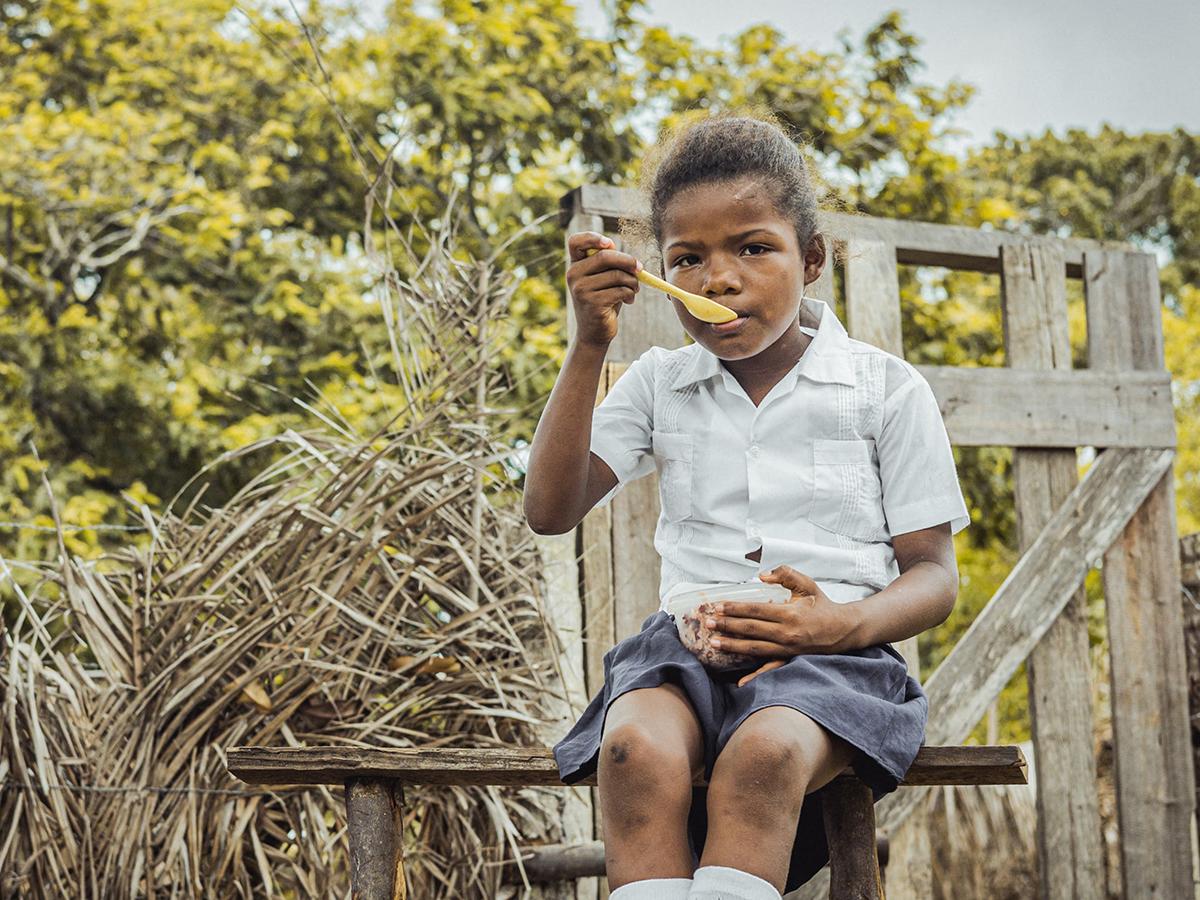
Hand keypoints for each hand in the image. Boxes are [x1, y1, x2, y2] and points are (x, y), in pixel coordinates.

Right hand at [565, 232, 640, 346]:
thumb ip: (610, 265)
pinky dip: (630, 294)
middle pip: (606, 256)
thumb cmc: (603, 301)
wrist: (594, 332)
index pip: (576, 241)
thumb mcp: (603, 280)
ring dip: (632, 282)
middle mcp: (573, 275)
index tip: (610, 244)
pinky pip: (620, 290)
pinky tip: (629, 300)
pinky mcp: (592, 303)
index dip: (592, 237)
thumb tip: (631, 260)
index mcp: (575, 265)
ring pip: (617, 275)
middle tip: (640, 269)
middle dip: (628, 261)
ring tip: (634, 289)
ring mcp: (581, 289)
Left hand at [704, 566, 861, 676]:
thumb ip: (785, 574)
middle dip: (727, 626)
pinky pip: (770, 668)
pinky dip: (755, 676)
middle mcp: (787, 633)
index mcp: (790, 613)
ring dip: (733, 646)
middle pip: (751, 629)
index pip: (756, 610)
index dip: (735, 608)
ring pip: (755, 648)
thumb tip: (762, 575)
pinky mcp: (790, 659)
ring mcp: (787, 648)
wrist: (843, 630)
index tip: (718, 606)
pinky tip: (740, 682)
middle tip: (708, 623)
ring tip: (714, 642)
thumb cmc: (822, 605)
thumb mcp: (807, 584)